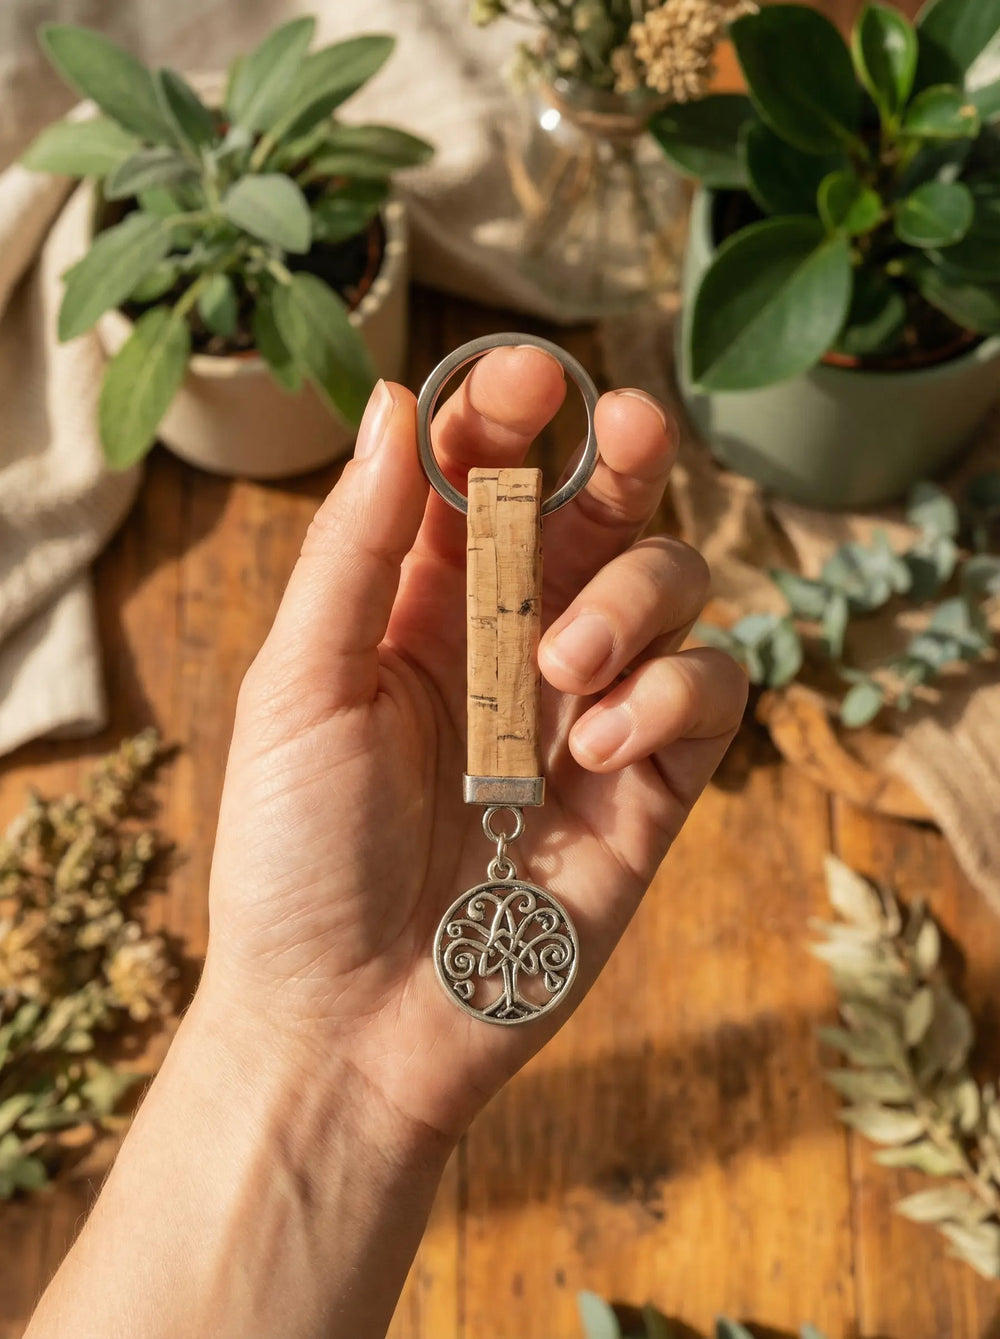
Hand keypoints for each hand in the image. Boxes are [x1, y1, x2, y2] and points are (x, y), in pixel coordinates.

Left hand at [205, 346, 747, 1150]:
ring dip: (632, 598)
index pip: (487, 471)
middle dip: (625, 451)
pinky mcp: (651, 783)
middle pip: (603, 505)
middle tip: (625, 435)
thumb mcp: (302, 685)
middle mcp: (514, 640)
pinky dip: (672, 694)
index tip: (527, 377)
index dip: (511, 407)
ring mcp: (589, 709)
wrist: (352, 1025)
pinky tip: (599, 748)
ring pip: (671, 584)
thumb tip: (393, 399)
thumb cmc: (298, 857)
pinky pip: (711, 690)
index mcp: (421, 603)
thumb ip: (359, 544)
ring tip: (561, 671)